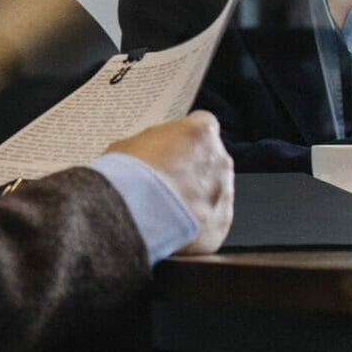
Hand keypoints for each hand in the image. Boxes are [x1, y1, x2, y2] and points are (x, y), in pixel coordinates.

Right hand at [110, 111, 233, 254]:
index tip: (176, 149)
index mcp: (200, 132)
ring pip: (214, 192)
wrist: (131, 216)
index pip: (204, 125)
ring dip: (197, 198)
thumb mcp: (129, 145)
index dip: (187, 139)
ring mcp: (224, 193)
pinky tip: (174, 226)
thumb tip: (148, 154)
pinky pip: (212, 220)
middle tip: (167, 183)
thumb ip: (152, 145)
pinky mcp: (221, 223)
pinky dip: (197, 224)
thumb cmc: (128, 177)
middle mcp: (219, 160)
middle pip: (212, 161)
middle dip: (194, 170)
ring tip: (167, 209)